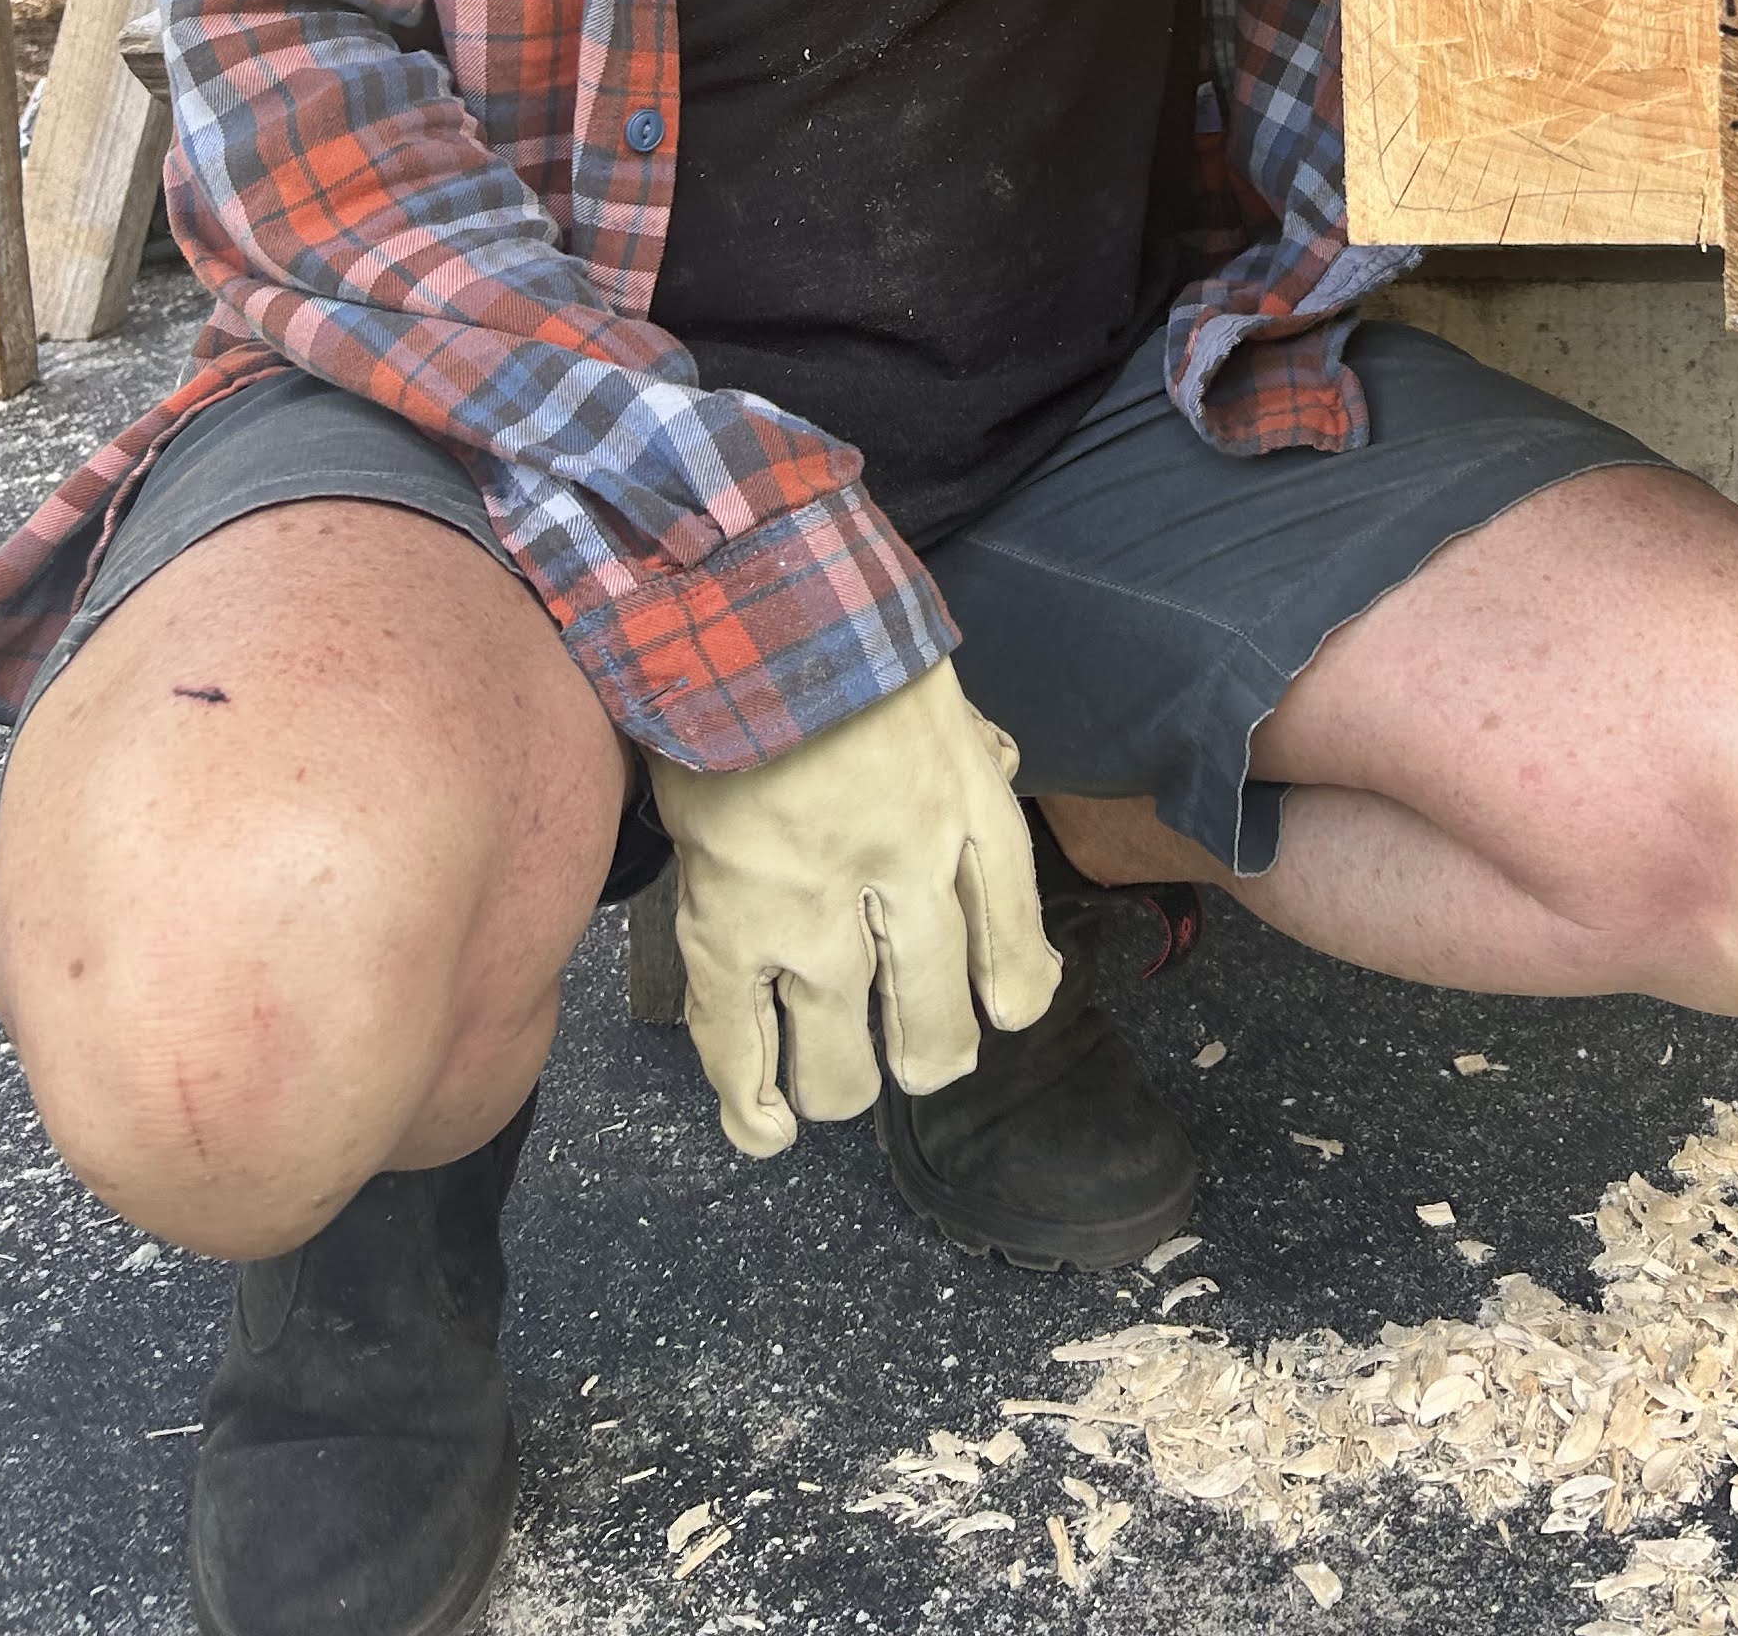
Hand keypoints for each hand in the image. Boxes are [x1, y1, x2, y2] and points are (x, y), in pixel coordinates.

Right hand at [642, 662, 1059, 1158]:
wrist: (735, 610)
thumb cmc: (844, 649)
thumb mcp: (943, 697)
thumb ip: (973, 761)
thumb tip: (994, 778)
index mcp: (964, 807)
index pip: (1014, 939)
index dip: (1015, 988)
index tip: (1006, 1007)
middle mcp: (900, 873)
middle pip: (936, 1021)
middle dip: (934, 1054)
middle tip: (921, 1051)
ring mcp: (808, 912)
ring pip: (843, 1062)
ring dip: (849, 1084)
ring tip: (847, 1077)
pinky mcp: (723, 929)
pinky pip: (740, 1048)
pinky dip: (755, 1105)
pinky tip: (774, 1127)